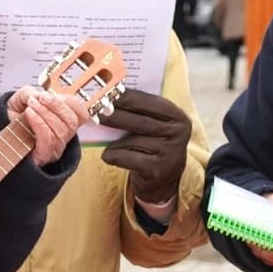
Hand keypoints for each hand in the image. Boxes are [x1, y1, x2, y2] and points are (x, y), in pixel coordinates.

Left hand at [6, 87, 88, 166]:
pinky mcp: (44, 155)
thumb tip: (39, 95)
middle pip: (72, 122)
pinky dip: (39, 123)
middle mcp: (62, 136)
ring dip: (45, 113)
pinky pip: (48, 139)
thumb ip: (31, 92)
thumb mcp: (22, 98)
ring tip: (31, 106)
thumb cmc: (13, 116)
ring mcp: (55, 148)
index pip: (80, 114)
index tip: (52, 94)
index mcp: (63, 121)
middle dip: (58, 106)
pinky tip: (29, 114)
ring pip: (60, 130)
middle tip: (42, 97)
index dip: (71, 102)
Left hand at [99, 89, 192, 204]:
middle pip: (139, 120)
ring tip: (105, 141)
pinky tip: (108, 156)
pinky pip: (127, 157)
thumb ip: (140, 112)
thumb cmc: (153, 144)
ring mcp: (169, 152)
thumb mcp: (155, 125)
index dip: (125, 96)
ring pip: (131, 140)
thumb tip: (109, 97)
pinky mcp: (157, 169)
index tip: (106, 92)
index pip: (149, 102)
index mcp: (177, 116)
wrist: (164, 179)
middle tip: (94, 111)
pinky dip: (113, 156)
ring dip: (112, 140)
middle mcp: (178, 133)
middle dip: (113, 115)